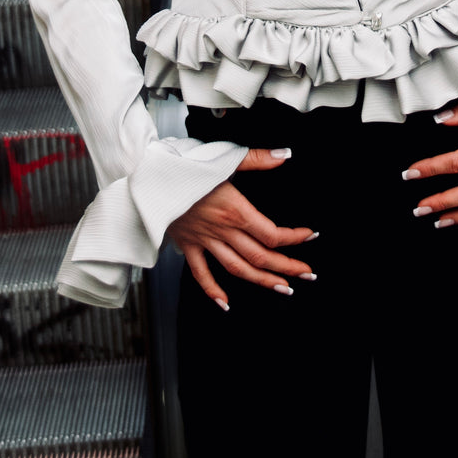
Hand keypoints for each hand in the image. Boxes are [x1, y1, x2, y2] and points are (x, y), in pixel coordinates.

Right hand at [167, 147, 316, 310]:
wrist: (147, 176)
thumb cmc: (183, 165)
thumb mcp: (224, 158)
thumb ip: (258, 158)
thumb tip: (285, 155)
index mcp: (234, 210)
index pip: (272, 233)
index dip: (295, 238)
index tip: (309, 236)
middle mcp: (222, 230)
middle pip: (260, 256)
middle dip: (287, 268)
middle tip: (308, 275)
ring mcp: (204, 240)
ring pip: (238, 268)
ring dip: (262, 281)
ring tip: (283, 289)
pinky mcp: (187, 245)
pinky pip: (201, 273)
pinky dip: (213, 290)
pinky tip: (226, 303)